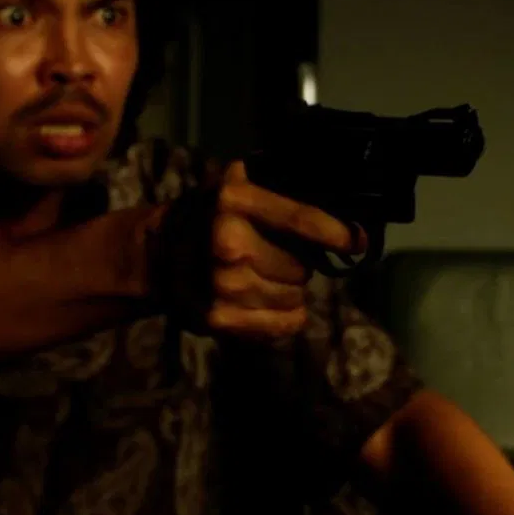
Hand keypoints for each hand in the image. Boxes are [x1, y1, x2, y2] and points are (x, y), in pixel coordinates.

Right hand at [209, 161, 358, 338]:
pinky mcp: (220, 318)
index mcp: (235, 201)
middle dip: (299, 265)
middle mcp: (229, 243)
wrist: (155, 255)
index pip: (299, 219)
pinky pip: (283, 324)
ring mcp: (224, 285)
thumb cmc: (208, 217)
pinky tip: (271, 305)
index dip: (335, 232)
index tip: (357, 241)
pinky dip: (286, 317)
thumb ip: (276, 194)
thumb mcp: (236, 190)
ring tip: (267, 279)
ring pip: (294, 297)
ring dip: (290, 292)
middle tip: (277, 258)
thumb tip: (340, 216)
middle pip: (302, 267)